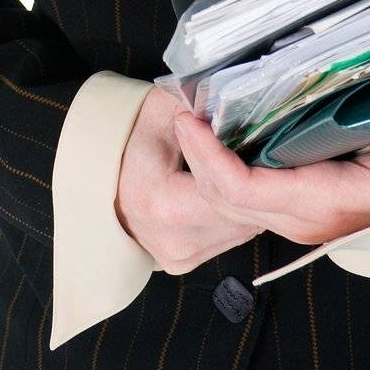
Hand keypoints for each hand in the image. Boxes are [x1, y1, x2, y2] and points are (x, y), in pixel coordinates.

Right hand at [115, 86, 266, 274]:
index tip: (259, 136)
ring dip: (252, 202)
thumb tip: (243, 108)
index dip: (250, 161)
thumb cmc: (132, 130)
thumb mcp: (167, 106)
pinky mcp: (180, 262)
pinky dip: (236, 214)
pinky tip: (234, 188)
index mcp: (160, 202)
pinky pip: (228, 238)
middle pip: (241, 214)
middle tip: (269, 151)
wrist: (100, 164)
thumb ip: (205, 109)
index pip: (229, 188)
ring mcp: (174, 256)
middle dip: (259, 184)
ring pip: (240, 230)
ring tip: (252, 166)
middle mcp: (169, 239)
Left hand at [171, 108, 369, 245]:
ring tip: (189, 112)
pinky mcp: (283, 202)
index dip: (209, 161)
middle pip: (221, 197)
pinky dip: (215, 161)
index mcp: (316, 204)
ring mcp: (285, 212)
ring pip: (223, 197)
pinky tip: (211, 128)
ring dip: (200, 160)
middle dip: (192, 157)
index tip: (189, 123)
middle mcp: (292, 216)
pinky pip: (236, 189)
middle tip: (179, 108)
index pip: (244, 192)